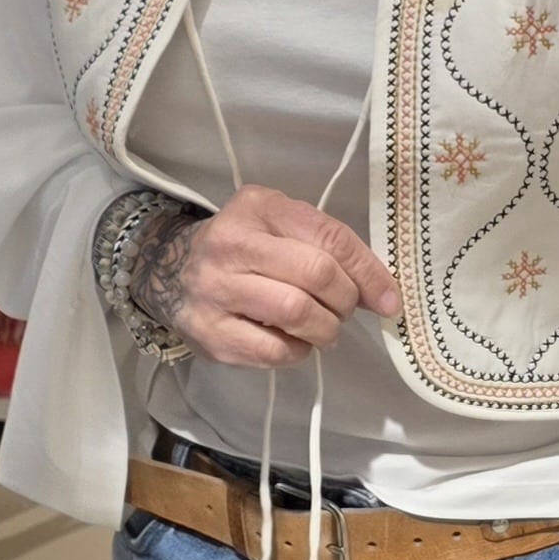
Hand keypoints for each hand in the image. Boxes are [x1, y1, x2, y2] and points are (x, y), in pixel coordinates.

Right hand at [130, 184, 400, 368]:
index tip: (389, 299)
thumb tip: (381, 292)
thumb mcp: (280, 224)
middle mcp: (233, 243)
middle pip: (317, 274)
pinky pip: (274, 351)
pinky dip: (298, 351)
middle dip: (346, 300)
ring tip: (324, 327)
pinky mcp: (211, 335)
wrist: (169, 271)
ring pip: (297, 313)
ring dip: (326, 328)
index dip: (368, 271)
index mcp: (259, 207)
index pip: (329, 236)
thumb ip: (328, 246)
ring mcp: (217, 290)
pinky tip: (295, 342)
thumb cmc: (243, 246)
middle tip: (345, 309)